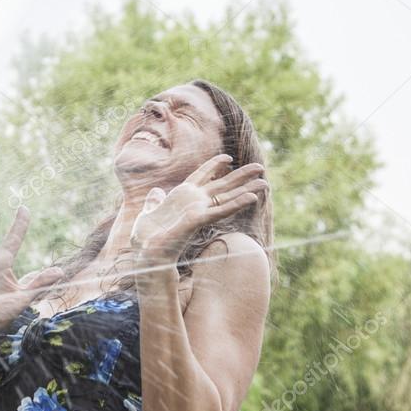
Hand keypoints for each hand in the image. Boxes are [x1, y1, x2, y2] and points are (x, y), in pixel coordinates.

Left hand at [131, 154, 267, 263]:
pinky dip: (236, 204)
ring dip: (246, 189)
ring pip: (227, 197)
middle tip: (261, 168)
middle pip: (222, 185)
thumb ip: (154, 202)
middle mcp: (194, 202)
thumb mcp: (149, 213)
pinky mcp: (197, 220)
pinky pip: (219, 210)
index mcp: (182, 197)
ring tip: (265, 182)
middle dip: (241, 176)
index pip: (202, 175)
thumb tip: (156, 192)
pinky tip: (251, 197)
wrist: (145, 253)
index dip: (214, 165)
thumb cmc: (146, 237)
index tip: (228, 157)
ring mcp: (197, 211)